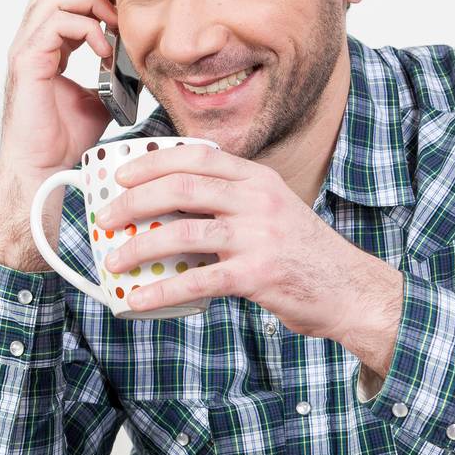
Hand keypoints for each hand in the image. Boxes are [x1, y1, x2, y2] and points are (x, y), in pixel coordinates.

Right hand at [0, 0, 119, 270]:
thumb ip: (112, 73)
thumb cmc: (62, 138)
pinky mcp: (27, 62)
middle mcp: (31, 41)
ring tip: (114, 23)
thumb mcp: (100, 97)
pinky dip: (86, 29)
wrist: (44, 168)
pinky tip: (105, 49)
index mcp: (45, 44)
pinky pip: (55, 24)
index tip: (123, 4)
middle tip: (120, 4)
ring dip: (91, 2)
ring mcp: (25, 49)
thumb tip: (141, 63)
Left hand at [102, 142, 382, 338]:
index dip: (153, 162)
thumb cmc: (302, 252)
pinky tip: (139, 298)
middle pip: (182, 188)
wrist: (348, 288)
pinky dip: (162, 289)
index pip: (196, 156)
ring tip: (114, 259)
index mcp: (257, 178)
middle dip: (134, 201)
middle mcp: (257, 199)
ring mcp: (258, 236)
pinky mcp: (258, 274)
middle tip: (106, 217)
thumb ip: (231, 201)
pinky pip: (198, 281)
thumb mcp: (272, 209)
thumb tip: (169, 208)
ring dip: (139, 246)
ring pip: (184, 232)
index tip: (122, 175)